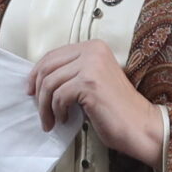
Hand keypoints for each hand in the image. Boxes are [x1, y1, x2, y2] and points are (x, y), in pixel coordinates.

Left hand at [28, 41, 162, 166]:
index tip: (31, 90)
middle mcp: (93, 50)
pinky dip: (57, 111)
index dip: (36, 74)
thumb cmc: (115, 109)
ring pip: (50, 83)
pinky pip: (59, 96)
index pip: (53, 55)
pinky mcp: (90, 82)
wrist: (140, 125)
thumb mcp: (91, 81)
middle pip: (47, 67)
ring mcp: (92, 65)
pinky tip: (65, 119)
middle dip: (38, 92)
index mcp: (93, 47)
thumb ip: (71, 73)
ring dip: (45, 106)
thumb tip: (38, 80)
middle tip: (39, 110)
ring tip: (51, 120)